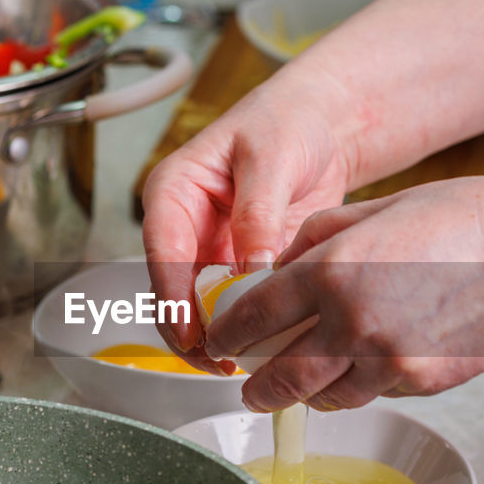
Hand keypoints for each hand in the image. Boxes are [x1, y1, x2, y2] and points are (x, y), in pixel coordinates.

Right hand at [141, 64, 355, 367]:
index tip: (190, 334)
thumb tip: (251, 269)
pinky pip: (237, 306)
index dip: (172, 298)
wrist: (321, 125)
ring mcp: (212, 252)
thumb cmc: (286, 123)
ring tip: (247, 361)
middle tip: (222, 360)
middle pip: (174, 291)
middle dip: (193, 331)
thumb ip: (257, 213)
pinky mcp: (240, 269)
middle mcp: (185, 227)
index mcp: (174, 192)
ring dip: (221, 336)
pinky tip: (270, 345)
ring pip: (201, 308)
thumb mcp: (271, 158)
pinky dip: (250, 327)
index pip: (161, 252)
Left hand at [202, 177, 483, 411]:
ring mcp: (387, 361)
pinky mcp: (418, 383)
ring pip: (319, 398)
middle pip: (276, 377)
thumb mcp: (379, 209)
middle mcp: (351, 323)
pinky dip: (354, 387)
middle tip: (248, 380)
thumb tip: (279, 266)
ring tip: (298, 381)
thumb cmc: (467, 220)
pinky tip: (362, 365)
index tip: (220, 337)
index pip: (253, 316)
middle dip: (254, 383)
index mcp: (332, 271)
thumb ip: (317, 240)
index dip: (227, 332)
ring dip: (302, 393)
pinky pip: (368, 395)